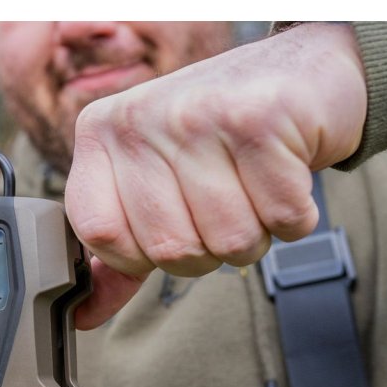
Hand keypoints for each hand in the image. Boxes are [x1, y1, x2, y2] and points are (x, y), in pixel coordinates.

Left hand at [66, 23, 366, 328]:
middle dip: (205, 251)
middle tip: (220, 208)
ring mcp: (199, 115)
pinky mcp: (262, 120)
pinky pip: (282, 219)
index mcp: (101, 133)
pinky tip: (284, 176)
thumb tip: (84, 315)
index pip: (97, 232)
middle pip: (167, 249)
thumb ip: (119, 248)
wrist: (302, 71)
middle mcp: (141, 118)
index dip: (136, 255)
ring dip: (254, 234)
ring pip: (229, 241)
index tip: (163, 232)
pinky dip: (294, 216)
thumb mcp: (152, 181)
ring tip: (253, 190)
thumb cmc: (220, 134)